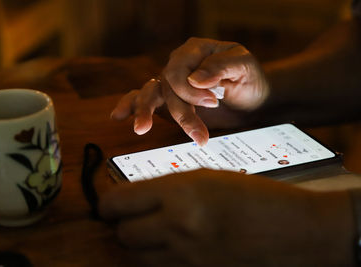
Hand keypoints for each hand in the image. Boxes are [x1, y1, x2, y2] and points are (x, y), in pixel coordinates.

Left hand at [99, 170, 353, 265]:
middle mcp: (177, 227)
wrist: (295, 232)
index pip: (118, 203)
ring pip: (138, 257)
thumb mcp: (207, 179)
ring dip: (139, 245)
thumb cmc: (254, 196)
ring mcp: (186, 258)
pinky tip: (174, 247)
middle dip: (123, 226)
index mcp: (180, 193)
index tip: (109, 205)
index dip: (108, 204)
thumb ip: (167, 189)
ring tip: (155, 232)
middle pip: (123, 234)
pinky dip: (159, 259)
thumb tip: (133, 198)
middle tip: (134, 218)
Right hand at [111, 38, 269, 145]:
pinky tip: (118, 116)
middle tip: (198, 134)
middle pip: (163, 85)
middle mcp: (179, 65)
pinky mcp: (168, 101)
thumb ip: (222, 67)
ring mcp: (171, 83)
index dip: (190, 90)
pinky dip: (129, 106)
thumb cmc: (249, 80)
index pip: (178, 69)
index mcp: (195, 50)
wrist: (252, 100)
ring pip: (149, 94)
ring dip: (145, 112)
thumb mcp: (245, 67)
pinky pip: (142, 98)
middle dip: (179, 111)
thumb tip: (195, 79)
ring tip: (141, 129)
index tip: (214, 103)